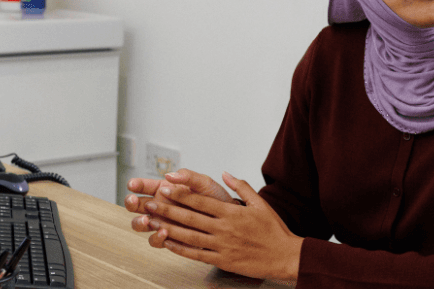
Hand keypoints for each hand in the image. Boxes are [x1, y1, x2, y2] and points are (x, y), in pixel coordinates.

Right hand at [126, 169, 237, 247]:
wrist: (230, 221)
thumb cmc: (216, 199)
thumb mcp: (204, 183)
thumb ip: (188, 177)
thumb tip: (170, 174)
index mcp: (166, 190)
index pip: (145, 186)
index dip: (136, 184)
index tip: (132, 184)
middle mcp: (161, 207)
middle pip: (137, 206)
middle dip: (131, 204)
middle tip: (133, 202)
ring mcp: (164, 223)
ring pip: (142, 225)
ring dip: (140, 222)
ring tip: (148, 219)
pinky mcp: (170, 238)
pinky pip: (157, 240)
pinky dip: (157, 237)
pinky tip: (164, 232)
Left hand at [136, 172, 301, 281]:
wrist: (284, 256)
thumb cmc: (274, 230)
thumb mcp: (261, 203)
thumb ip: (242, 187)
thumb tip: (226, 173)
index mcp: (232, 212)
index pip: (201, 200)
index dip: (180, 194)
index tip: (165, 187)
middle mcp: (224, 228)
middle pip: (190, 217)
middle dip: (167, 209)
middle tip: (149, 204)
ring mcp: (221, 245)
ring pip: (188, 236)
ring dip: (168, 228)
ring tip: (152, 223)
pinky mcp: (221, 260)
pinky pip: (196, 254)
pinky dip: (180, 249)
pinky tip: (168, 243)